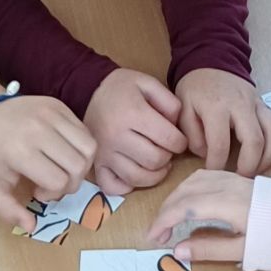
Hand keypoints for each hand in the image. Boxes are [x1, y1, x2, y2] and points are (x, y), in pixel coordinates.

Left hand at [0, 93, 96, 230]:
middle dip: (70, 183)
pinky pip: (85, 131)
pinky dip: (80, 147)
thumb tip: (32, 226)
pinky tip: (63, 152)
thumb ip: (8, 211)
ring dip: (81, 165)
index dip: (52, 194)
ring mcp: (51, 114)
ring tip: (63, 168)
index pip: (58, 181)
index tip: (37, 192)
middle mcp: (38, 130)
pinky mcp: (59, 105)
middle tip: (53, 183)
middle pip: (77, 166)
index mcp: (20, 151)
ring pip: (89, 147)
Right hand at [83, 69, 187, 194]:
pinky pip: (112, 187)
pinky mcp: (96, 164)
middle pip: (155, 160)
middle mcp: (116, 136)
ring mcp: (104, 153)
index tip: (178, 139)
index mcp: (133, 113)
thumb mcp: (149, 83)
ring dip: (153, 174)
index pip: (169, 139)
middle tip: (165, 149)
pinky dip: (126, 186)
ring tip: (156, 163)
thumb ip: (169, 102)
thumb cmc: (122, 88)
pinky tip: (134, 174)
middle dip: (168, 157)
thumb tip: (177, 128)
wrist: (88, 92)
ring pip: (137, 178)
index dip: (181, 142)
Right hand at [145, 169, 255, 262]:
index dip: (163, 221)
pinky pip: (205, 177)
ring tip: (170, 218)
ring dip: (176, 197)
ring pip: (193, 180)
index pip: (183, 207)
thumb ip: (209, 248)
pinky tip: (190, 201)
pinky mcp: (240, 179)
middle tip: (159, 234)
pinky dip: (189, 188)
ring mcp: (234, 180)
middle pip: (185, 192)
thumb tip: (177, 250)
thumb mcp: (243, 250)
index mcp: (225, 203)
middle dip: (166, 211)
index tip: (153, 238)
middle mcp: (226, 185)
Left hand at [175, 68, 270, 176]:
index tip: (213, 175)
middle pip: (255, 140)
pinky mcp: (267, 106)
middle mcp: (242, 105)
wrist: (212, 61)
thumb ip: (192, 134)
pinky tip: (266, 158)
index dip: (217, 164)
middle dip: (250, 166)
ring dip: (270, 157)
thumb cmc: (195, 88)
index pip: (220, 143)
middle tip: (240, 179)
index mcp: (216, 106)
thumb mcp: (183, 108)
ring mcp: (258, 104)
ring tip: (257, 171)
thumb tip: (206, 155)